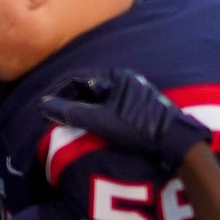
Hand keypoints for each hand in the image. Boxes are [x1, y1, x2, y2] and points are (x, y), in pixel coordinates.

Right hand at [43, 70, 210, 170]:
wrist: (177, 142)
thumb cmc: (139, 127)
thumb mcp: (101, 121)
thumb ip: (71, 112)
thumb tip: (42, 106)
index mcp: (116, 76)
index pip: (77, 78)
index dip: (58, 92)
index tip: (45, 106)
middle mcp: (126, 80)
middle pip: (88, 87)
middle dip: (70, 100)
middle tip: (56, 115)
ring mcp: (134, 93)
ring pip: (99, 97)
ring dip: (83, 108)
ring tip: (71, 122)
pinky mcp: (140, 107)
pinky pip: (110, 106)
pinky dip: (97, 113)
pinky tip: (92, 126)